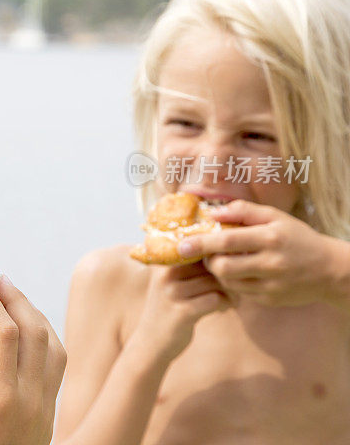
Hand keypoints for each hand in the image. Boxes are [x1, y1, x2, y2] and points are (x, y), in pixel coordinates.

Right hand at [0, 275, 65, 444]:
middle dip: (16, 297)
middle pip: (36, 331)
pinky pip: (58, 362)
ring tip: (11, 296)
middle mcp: (31, 398)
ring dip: (34, 313)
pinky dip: (46, 336)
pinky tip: (28, 328)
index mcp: (0, 400)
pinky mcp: (52, 411)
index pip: (6, 335)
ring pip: (55, 344)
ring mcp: (46, 405)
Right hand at [130, 261, 230, 362]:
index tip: (228, 269)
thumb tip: (224, 251)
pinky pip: (216, 299)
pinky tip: (223, 310)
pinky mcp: (182, 312)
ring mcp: (172, 293)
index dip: (218, 257)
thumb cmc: (168, 309)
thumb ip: (190, 266)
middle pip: (210, 263)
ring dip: (230, 291)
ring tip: (232, 299)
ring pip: (215, 281)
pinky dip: (226, 303)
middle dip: (227, 275)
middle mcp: (165, 274)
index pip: (199, 247)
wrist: (150, 343)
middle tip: (235, 287)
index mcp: (163, 263)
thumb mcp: (171, 283)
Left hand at [178, 199, 349, 307]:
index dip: (202, 242)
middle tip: (205, 253)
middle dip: (207, 260)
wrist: (330, 270)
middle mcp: (271, 263)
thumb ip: (243, 211)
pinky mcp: (270, 300)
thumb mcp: (276, 217)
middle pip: (223, 266)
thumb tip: (212, 213)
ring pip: (228, 282)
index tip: (182, 243)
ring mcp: (271, 285)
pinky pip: (240, 293)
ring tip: (222, 261)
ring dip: (218, 272)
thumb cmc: (297, 238)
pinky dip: (233, 283)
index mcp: (270, 238)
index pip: (228, 240)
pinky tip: (238, 273)